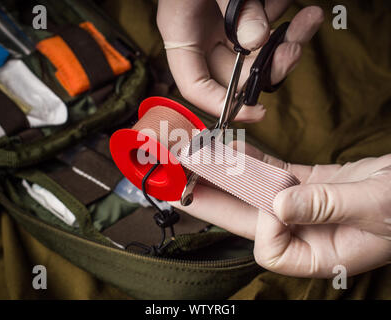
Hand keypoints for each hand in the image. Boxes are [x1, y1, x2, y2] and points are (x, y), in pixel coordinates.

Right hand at [157, 0, 323, 121]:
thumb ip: (232, 11)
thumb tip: (257, 39)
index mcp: (183, 35)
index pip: (195, 85)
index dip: (221, 104)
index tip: (253, 112)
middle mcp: (206, 36)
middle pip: (235, 73)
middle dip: (268, 69)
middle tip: (292, 52)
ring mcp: (230, 26)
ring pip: (259, 53)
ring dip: (287, 44)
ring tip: (307, 22)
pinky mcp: (252, 12)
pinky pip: (272, 27)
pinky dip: (289, 20)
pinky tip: (300, 9)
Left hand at [170, 141, 390, 277]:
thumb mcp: (372, 209)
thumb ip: (326, 207)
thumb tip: (279, 206)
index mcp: (318, 253)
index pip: (271, 248)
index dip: (266, 225)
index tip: (279, 202)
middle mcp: (303, 234)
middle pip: (247, 219)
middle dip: (213, 200)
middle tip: (179, 183)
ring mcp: (301, 208)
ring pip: (254, 194)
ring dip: (227, 177)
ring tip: (198, 160)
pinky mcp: (306, 186)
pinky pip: (272, 174)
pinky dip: (254, 161)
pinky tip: (232, 149)